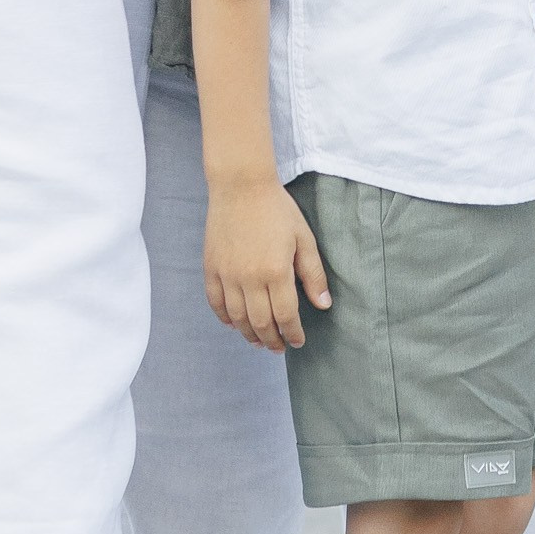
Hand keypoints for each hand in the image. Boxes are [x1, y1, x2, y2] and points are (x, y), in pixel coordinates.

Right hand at [204, 174, 330, 350]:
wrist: (241, 185)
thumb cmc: (277, 210)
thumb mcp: (303, 239)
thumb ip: (313, 274)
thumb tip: (323, 305)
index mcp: (276, 272)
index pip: (286, 316)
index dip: (292, 333)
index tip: (297, 342)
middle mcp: (249, 278)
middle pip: (260, 323)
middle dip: (272, 340)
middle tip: (279, 348)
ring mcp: (227, 274)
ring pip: (237, 318)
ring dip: (249, 334)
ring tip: (259, 340)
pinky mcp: (211, 268)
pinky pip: (216, 302)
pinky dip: (225, 318)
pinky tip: (234, 323)